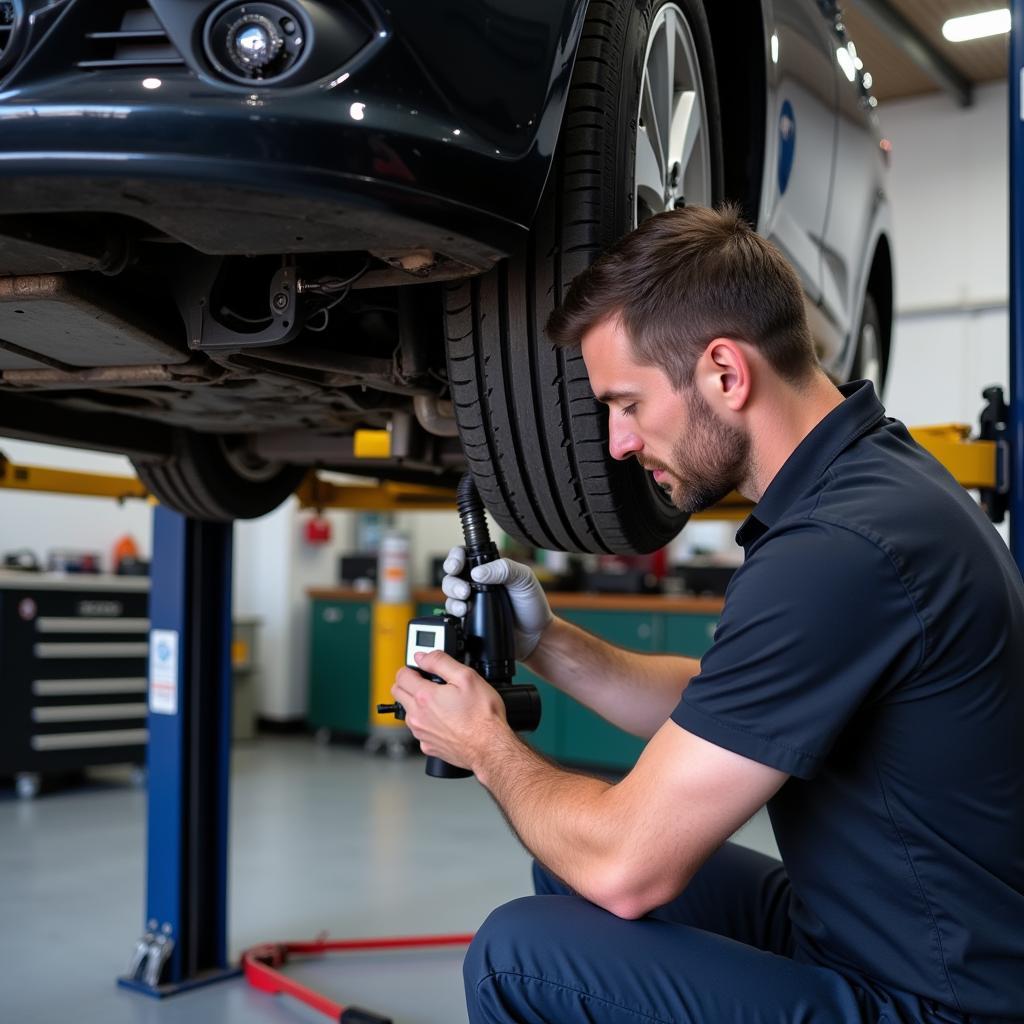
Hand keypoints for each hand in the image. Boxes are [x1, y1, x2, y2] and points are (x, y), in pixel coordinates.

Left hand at [392, 650, 507, 770]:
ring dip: (416, 703)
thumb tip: (423, 656)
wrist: (490, 747)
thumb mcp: (466, 677)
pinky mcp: (428, 746)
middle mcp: (417, 716)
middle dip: (408, 683)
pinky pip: (419, 730)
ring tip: (439, 701)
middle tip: (426, 681)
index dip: (411, 667)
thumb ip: (440, 662)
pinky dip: (426, 722)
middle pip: (398, 693)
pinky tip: (444, 720)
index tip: (421, 669)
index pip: (401, 675)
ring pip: (407, 712)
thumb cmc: (482, 716)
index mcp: (424, 697)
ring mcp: (421, 733)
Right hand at [440, 546, 553, 659]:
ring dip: (453, 598)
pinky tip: (464, 615)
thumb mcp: (524, 579)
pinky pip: (453, 615)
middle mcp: (476, 584)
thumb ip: (504, 569)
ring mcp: (472, 602)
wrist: (536, 635)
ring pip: (449, 595)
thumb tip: (478, 572)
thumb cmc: (532, 604)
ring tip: (465, 605)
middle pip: (451, 576)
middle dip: (452, 581)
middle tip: (464, 590)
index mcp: (488, 569)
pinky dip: (454, 614)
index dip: (455, 557)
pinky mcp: (469, 620)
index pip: (464, 556)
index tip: (457, 565)